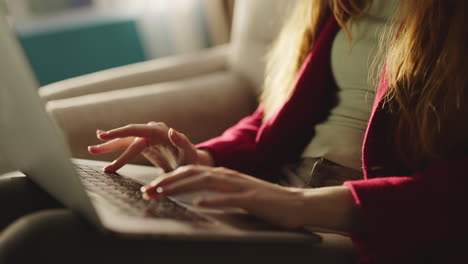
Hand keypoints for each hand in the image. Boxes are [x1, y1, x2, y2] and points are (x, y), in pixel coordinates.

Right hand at [87, 122, 212, 172]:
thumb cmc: (191, 160)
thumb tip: (171, 130)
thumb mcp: (189, 153)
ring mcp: (147, 136)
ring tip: (92, 149)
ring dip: (109, 144)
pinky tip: (102, 138)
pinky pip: (127, 141)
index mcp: (160, 132)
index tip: (107, 146)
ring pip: (125, 139)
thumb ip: (182, 142)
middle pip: (128, 135)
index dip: (122, 138)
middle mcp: (152, 130)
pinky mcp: (144, 143)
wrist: (191, 161)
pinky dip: (115, 140)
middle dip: (112, 141)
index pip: (137, 134)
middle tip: (95, 145)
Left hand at [141, 165, 304, 228]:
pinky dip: (212, 201)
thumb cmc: (265, 201)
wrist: (296, 204)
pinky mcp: (252, 200)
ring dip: (182, 187)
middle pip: (193, 173)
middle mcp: (229, 176)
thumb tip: (195, 196)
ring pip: (206, 182)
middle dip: (168, 181)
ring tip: (163, 193)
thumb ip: (218, 191)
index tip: (151, 188)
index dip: (169, 178)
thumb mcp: (237, 193)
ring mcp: (240, 186)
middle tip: (148, 190)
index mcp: (224, 174)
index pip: (191, 172)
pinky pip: (229, 199)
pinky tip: (198, 204)